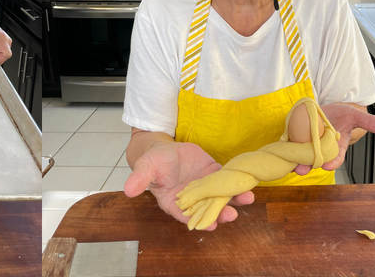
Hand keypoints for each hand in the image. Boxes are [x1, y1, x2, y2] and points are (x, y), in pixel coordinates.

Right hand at [124, 142, 254, 229]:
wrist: (163, 149)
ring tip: (247, 198)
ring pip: (220, 196)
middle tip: (232, 214)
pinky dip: (236, 182)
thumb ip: (139, 179)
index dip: (198, 220)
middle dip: (220, 213)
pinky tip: (248, 182)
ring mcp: (205, 187)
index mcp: (174, 202)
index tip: (210, 225)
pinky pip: (226, 180)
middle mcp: (192, 199)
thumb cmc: (153, 161)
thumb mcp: (144, 168)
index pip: (186, 215)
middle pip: (207, 209)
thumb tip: (127, 190)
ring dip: (234, 199)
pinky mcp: (213, 173)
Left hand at [294, 103, 374, 174]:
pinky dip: (286, 149)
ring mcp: (307, 144)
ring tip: (292, 165)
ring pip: (301, 156)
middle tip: (302, 169)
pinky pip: (290, 146)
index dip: (333, 163)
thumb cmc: (340, 114)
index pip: (336, 159)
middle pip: (315, 160)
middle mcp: (321, 148)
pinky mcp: (295, 138)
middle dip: (308, 165)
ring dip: (295, 161)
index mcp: (336, 147)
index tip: (329, 166)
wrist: (324, 108)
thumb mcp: (355, 116)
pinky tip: (282, 150)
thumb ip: (370, 123)